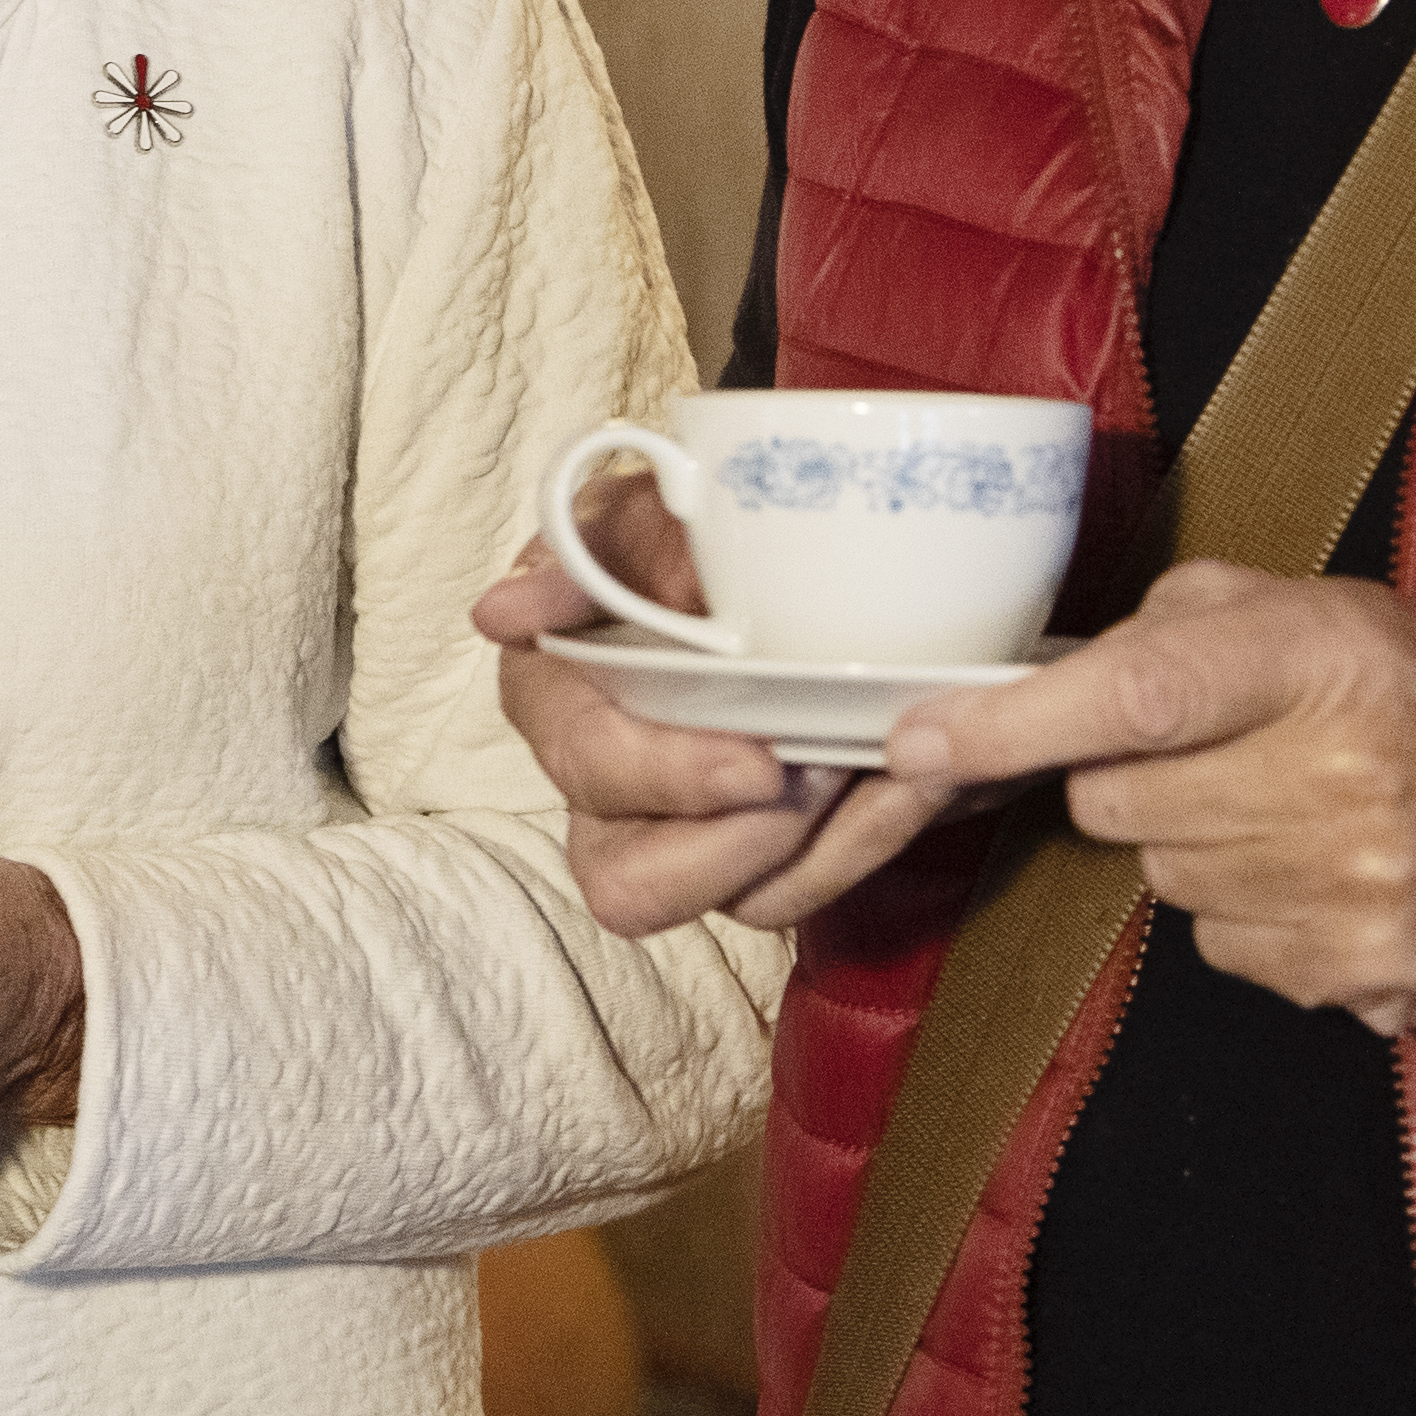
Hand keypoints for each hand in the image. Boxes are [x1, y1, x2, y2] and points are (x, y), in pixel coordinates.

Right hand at [474, 470, 967, 937]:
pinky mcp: (769, 852)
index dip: (667, 777)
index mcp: (558, 701)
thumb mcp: (633, 513)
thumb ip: (573, 556)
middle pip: (633, 886)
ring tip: (890, 769)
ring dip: (828, 846)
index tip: (759, 760)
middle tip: (818, 777)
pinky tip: (917, 778)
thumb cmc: (691, 525)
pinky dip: (873, 840)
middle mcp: (611, 791)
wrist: (788, 543)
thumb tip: (497, 613)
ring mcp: (692, 833)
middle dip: (735, 849)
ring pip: (743, 902)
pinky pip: (814, 887)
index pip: (587, 769)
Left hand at [885, 562, 1415, 1052]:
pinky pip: (1219, 942)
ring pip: (1160, 874)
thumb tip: (1079, 656)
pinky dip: (1251, 909)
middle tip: (1226, 753)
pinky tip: (1329, 879)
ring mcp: (1337, 899)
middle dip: (1137, 774)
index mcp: (1327, 666)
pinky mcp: (1342, 982)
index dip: (1008, 722)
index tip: (913, 735)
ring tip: (1300, 813)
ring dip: (1199, 843)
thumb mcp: (1353, 616)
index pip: (1132, 695)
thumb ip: (1205, 615)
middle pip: (1116, 798)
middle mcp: (1329, 785)